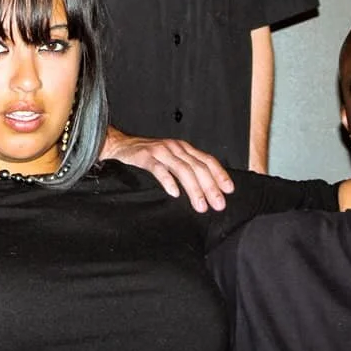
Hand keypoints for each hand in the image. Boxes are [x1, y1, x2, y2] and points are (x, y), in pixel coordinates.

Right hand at [102, 128, 234, 211]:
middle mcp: (175, 148)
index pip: (207, 160)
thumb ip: (187, 169)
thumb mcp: (171, 159)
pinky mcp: (145, 156)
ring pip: (182, 169)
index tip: (229, 190)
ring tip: (200, 205)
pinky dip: (168, 181)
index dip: (220, 174)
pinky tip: (174, 193)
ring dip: (194, 189)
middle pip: (198, 167)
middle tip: (218, 204)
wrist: (121, 145)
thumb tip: (206, 189)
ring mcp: (160, 151)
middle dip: (210, 187)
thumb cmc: (147, 155)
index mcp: (184, 148)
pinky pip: (159, 169)